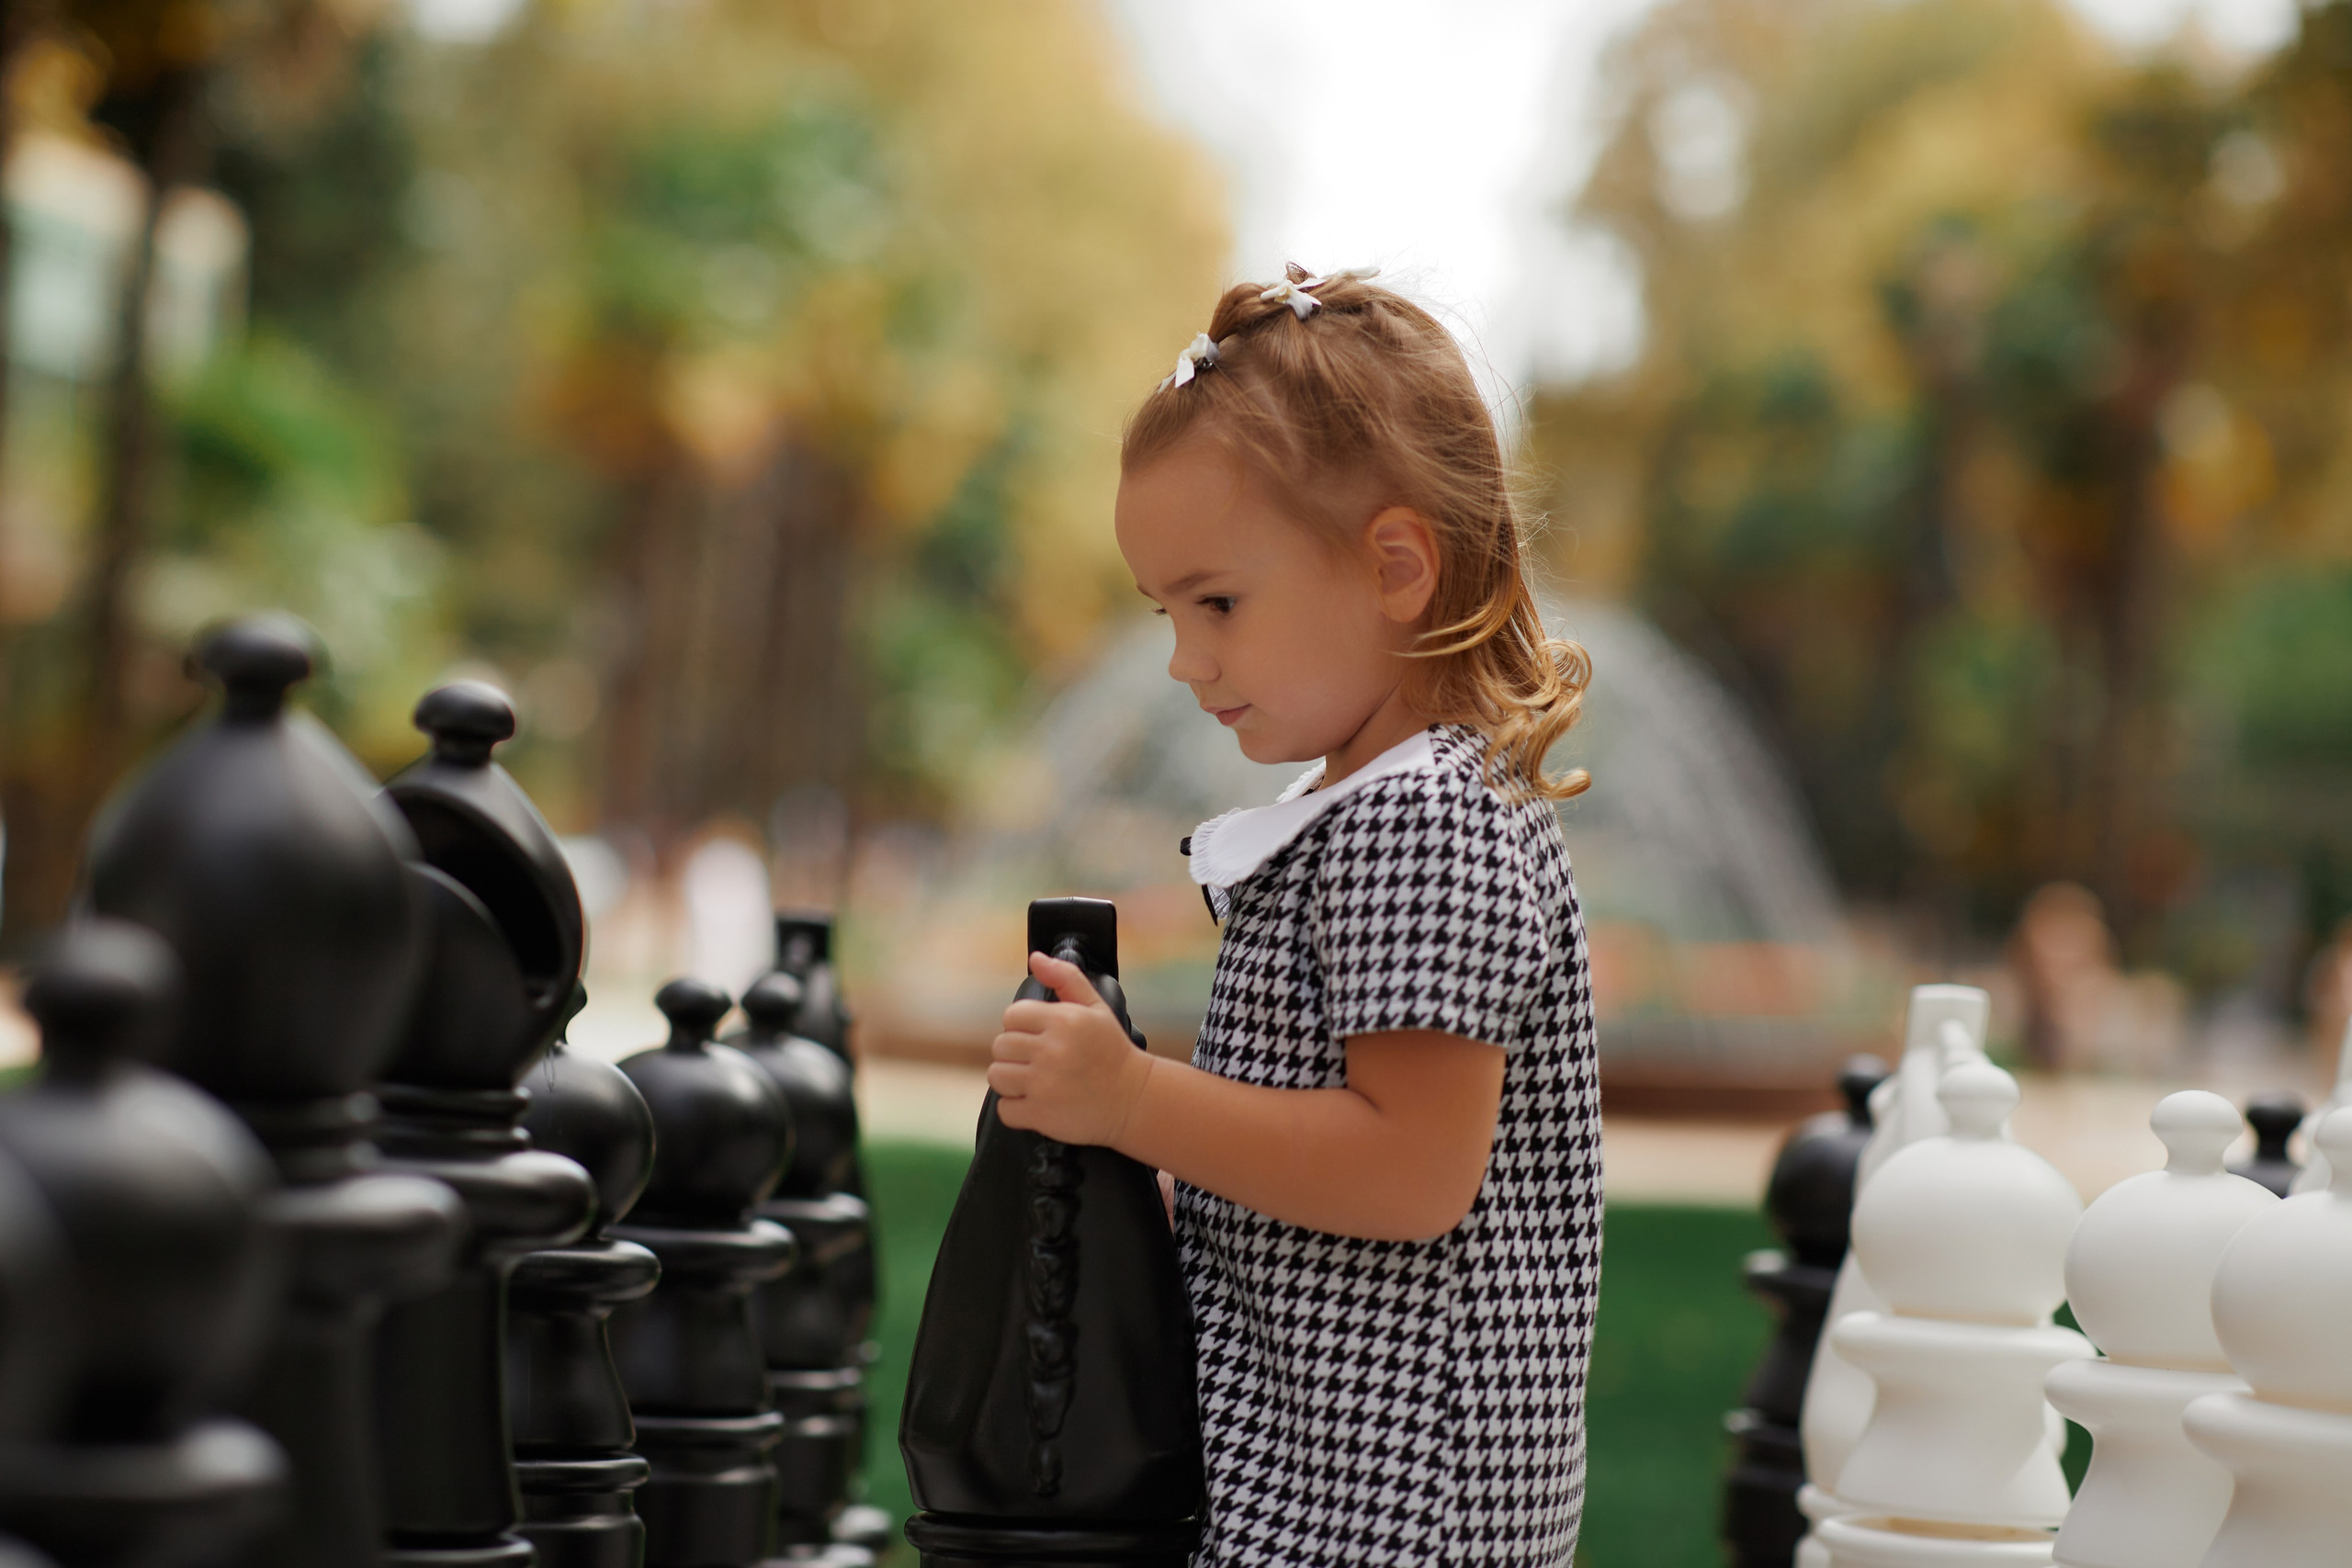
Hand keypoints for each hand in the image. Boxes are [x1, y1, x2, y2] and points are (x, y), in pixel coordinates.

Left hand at [989, 951, 1153, 1146]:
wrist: (1134, 1099)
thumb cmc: (1112, 1052)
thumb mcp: (1096, 1008)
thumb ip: (1065, 977)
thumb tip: (1036, 959)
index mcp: (1063, 1021)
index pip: (1011, 1016)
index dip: (1022, 1027)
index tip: (1039, 1037)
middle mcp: (1051, 1050)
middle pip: (1000, 1046)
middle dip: (1016, 1053)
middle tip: (1039, 1061)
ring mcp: (1044, 1084)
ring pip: (997, 1076)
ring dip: (1011, 1080)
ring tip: (1035, 1081)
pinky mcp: (1040, 1114)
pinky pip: (1005, 1109)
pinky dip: (1017, 1109)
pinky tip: (1038, 1103)